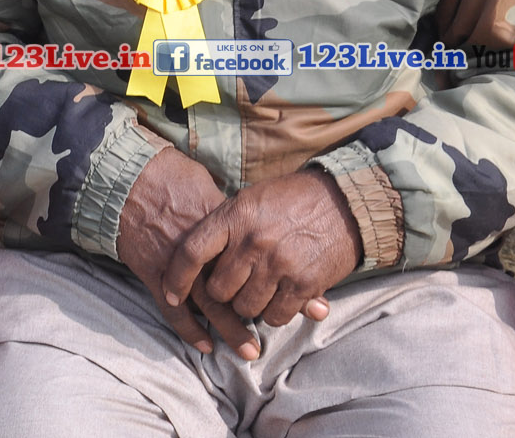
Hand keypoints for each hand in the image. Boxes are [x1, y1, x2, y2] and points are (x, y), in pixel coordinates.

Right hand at [115, 145, 261, 358]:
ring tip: (250, 350)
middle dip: (260, 311)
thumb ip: (230, 210)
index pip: (257, 258)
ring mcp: (179, 264)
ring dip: (230, 330)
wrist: (126, 178)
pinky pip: (173, 309)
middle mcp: (205, 249)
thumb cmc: (169, 176)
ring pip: (209, 305)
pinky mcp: (155, 274)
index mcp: (222, 225)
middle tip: (282, 327)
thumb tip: (253, 218)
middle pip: (238, 287)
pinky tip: (205, 345)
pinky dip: (188, 330)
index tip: (302, 294)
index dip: (280, 277)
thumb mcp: (208, 184)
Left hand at [161, 169, 361, 331]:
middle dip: (222, 294)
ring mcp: (279, 265)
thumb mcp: (252, 200)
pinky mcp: (304, 284)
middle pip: (217, 289)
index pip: (192, 252)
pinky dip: (275, 313)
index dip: (176, 278)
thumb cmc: (292, 199)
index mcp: (235, 216)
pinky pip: (276, 316)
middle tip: (234, 287)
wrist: (344, 202)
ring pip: (245, 308)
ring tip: (259, 290)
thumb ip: (225, 226)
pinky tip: (280, 298)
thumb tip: (199, 255)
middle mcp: (253, 242)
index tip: (171, 295)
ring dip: (249, 305)